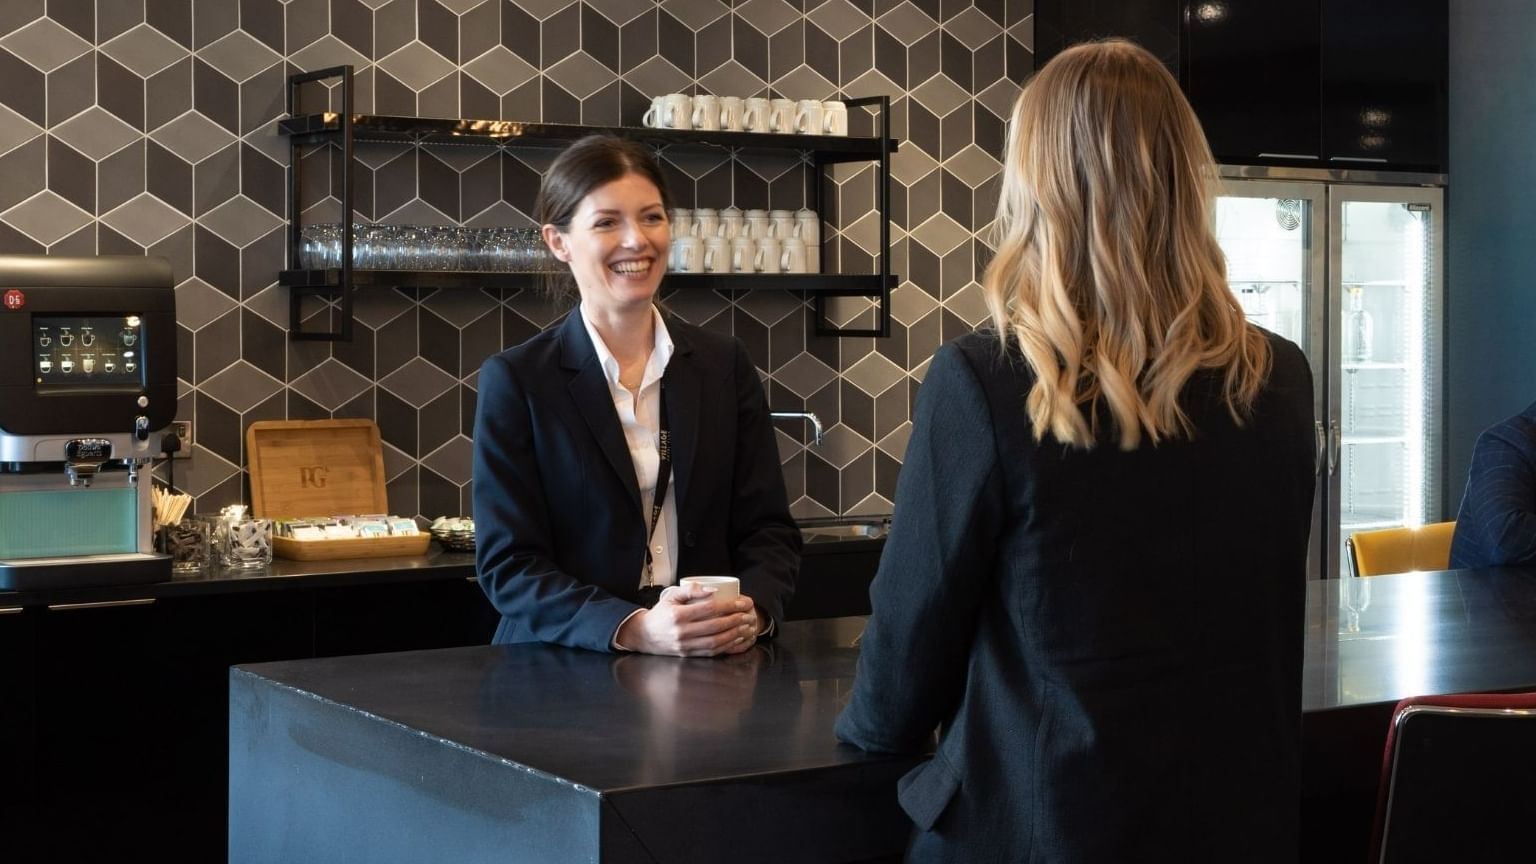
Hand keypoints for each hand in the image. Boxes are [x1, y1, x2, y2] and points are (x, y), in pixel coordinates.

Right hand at [616, 583, 757, 656]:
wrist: (644, 635)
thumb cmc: (661, 613)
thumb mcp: (671, 595)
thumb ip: (691, 590)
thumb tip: (713, 590)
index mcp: (678, 615)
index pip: (709, 609)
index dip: (729, 606)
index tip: (742, 603)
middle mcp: (681, 632)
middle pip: (715, 626)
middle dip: (736, 621)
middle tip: (748, 616)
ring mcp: (685, 645)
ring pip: (715, 641)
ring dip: (734, 635)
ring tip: (746, 628)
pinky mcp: (688, 655)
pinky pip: (711, 652)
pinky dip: (726, 646)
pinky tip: (736, 640)